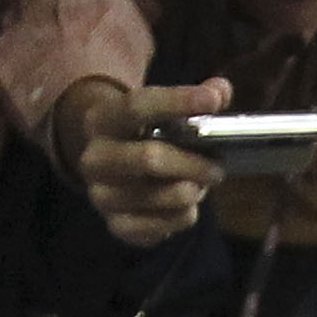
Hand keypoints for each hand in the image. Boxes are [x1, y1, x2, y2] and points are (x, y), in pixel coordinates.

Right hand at [57, 77, 230, 248]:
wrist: (110, 171)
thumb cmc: (144, 137)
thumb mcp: (159, 113)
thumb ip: (194, 99)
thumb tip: (221, 90)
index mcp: (102, 120)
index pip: (138, 106)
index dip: (177, 102)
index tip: (212, 101)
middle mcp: (95, 158)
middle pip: (151, 159)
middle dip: (193, 165)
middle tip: (217, 169)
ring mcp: (102, 195)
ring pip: (163, 197)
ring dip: (192, 192)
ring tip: (201, 185)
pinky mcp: (117, 226)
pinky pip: (164, 226)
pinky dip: (184, 217)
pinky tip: (186, 207)